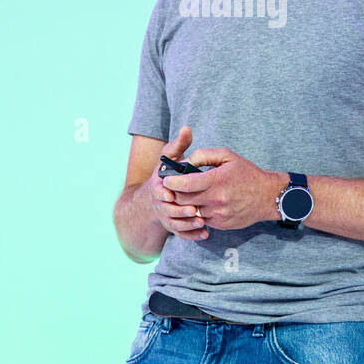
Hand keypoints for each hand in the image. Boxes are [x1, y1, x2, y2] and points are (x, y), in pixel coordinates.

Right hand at [146, 125, 209, 240]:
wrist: (158, 196)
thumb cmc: (168, 173)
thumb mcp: (170, 157)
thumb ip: (179, 145)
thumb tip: (187, 128)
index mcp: (159, 186)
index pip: (159, 191)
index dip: (165, 194)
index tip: (172, 195)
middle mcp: (161, 203)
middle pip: (168, 210)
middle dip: (180, 210)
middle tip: (195, 210)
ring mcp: (167, 216)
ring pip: (175, 224)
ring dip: (187, 224)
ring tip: (202, 222)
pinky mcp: (174, 226)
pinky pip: (182, 234)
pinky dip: (192, 235)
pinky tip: (205, 234)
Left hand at [161, 145, 282, 230]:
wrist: (267, 196)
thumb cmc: (247, 173)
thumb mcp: (227, 156)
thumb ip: (204, 155)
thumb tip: (186, 162)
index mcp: (217, 180)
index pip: (185, 184)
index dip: (171, 182)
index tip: (166, 179)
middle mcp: (216, 199)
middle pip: (184, 200)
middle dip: (175, 193)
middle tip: (172, 187)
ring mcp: (218, 214)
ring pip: (191, 211)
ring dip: (186, 204)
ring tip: (187, 195)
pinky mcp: (221, 224)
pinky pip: (202, 218)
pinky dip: (198, 211)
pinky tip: (202, 203)